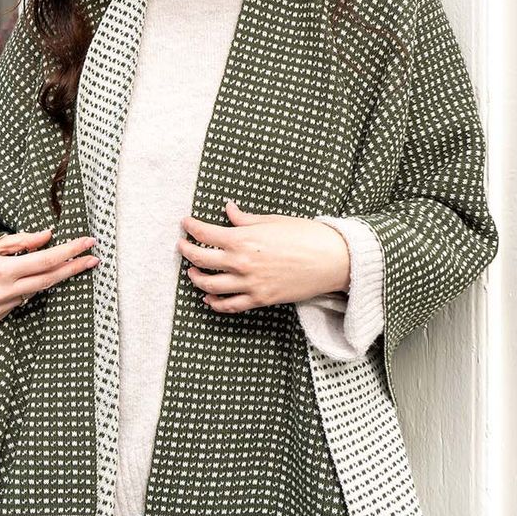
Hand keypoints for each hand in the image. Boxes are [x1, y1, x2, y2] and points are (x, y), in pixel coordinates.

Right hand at [0, 228, 97, 328]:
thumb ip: (21, 242)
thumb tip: (48, 236)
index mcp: (0, 270)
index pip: (46, 261)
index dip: (70, 252)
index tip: (88, 244)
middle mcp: (1, 293)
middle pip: (49, 281)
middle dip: (73, 268)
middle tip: (92, 259)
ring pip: (32, 293)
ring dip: (36, 280)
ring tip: (20, 270)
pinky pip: (17, 305)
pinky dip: (18, 293)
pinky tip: (3, 287)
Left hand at [178, 199, 350, 313]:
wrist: (333, 260)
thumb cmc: (306, 235)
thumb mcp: (273, 221)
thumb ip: (246, 219)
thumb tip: (229, 210)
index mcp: (243, 239)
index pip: (205, 234)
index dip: (191, 228)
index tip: (185, 224)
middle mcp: (241, 263)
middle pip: (201, 260)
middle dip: (187, 252)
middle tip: (183, 246)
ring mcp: (250, 284)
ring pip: (210, 285)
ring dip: (196, 278)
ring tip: (191, 272)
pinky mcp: (260, 299)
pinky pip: (230, 305)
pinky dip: (215, 303)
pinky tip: (208, 297)